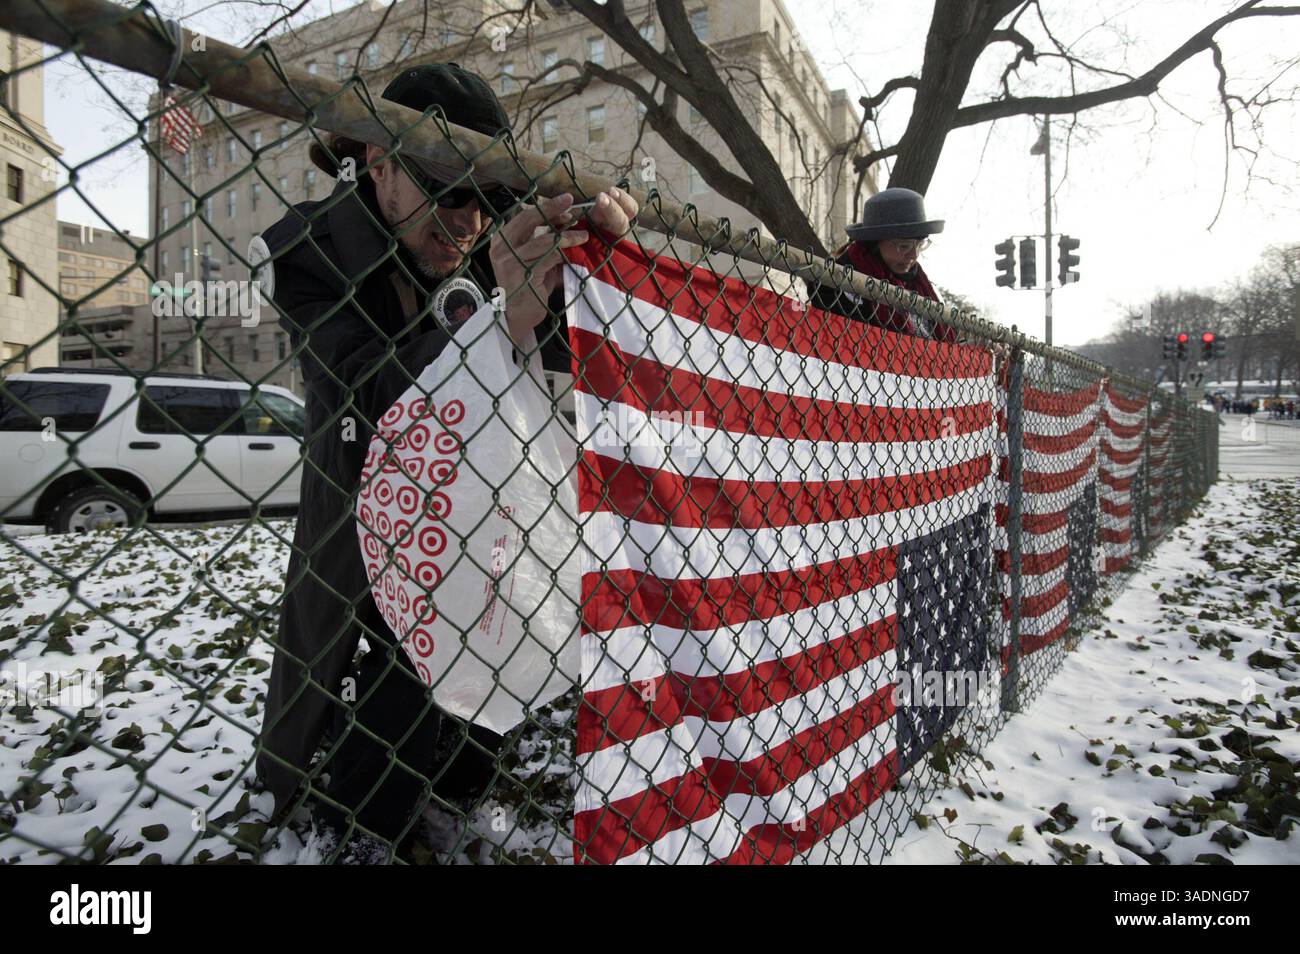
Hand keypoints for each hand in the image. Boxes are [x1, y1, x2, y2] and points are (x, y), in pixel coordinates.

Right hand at [489, 188, 637, 348]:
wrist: (516, 317)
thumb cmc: (528, 288)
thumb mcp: (532, 260)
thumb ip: (542, 242)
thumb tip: (567, 223)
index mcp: (501, 239)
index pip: (524, 215)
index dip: (546, 208)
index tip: (566, 205)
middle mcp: (501, 246)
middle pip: (529, 218)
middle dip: (552, 208)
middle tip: (571, 201)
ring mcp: (509, 260)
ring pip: (544, 239)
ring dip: (567, 235)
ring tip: (584, 234)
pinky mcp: (521, 273)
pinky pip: (549, 256)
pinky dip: (566, 251)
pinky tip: (577, 249)